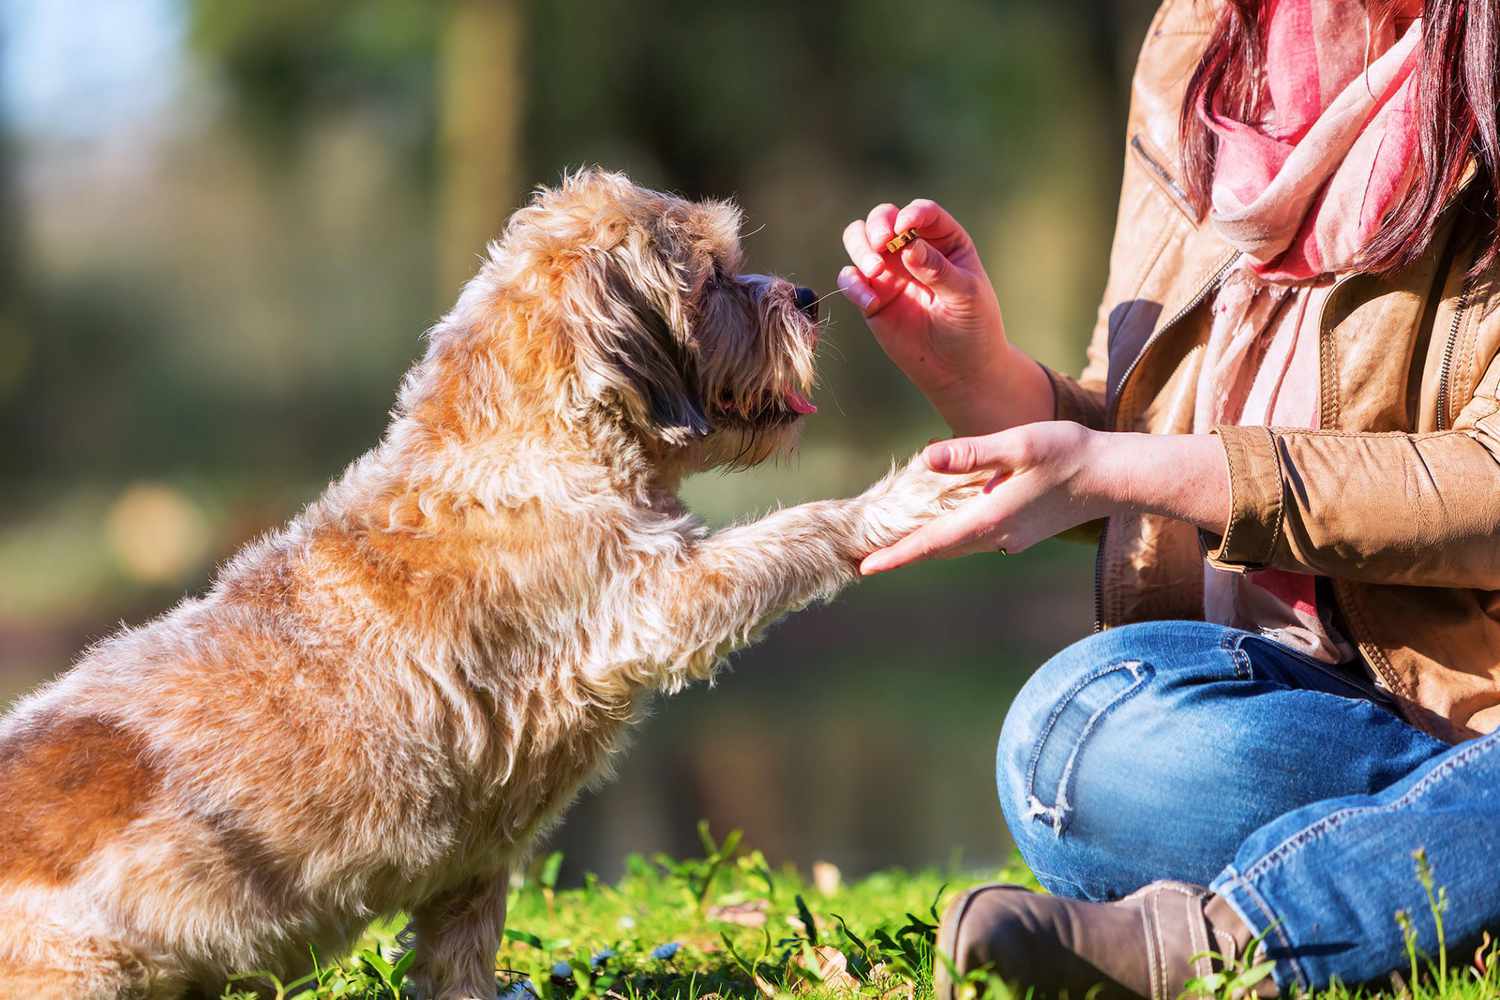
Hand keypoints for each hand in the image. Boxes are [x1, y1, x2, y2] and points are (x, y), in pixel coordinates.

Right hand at [838, 199, 1052, 435]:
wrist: (960, 370)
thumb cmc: (973, 327)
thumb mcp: (965, 295)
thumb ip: (937, 270)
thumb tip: (908, 246)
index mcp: (944, 240)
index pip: (923, 213)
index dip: (911, 214)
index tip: (905, 229)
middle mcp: (912, 249)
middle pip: (883, 218)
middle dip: (877, 225)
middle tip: (880, 244)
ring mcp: (890, 273)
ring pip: (859, 241)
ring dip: (860, 249)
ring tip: (874, 271)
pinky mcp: (872, 298)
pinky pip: (850, 280)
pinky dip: (852, 285)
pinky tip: (870, 303)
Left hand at [859, 427, 1232, 573]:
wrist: (1117, 477)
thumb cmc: (1070, 454)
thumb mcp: (1019, 444)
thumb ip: (973, 452)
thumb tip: (928, 458)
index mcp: (991, 517)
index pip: (933, 542)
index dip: (897, 555)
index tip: (866, 568)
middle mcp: (998, 535)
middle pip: (940, 548)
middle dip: (903, 553)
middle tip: (864, 558)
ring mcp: (1012, 537)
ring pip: (958, 544)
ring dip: (927, 545)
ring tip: (892, 545)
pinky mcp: (1022, 531)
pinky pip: (976, 537)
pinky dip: (952, 535)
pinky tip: (943, 522)